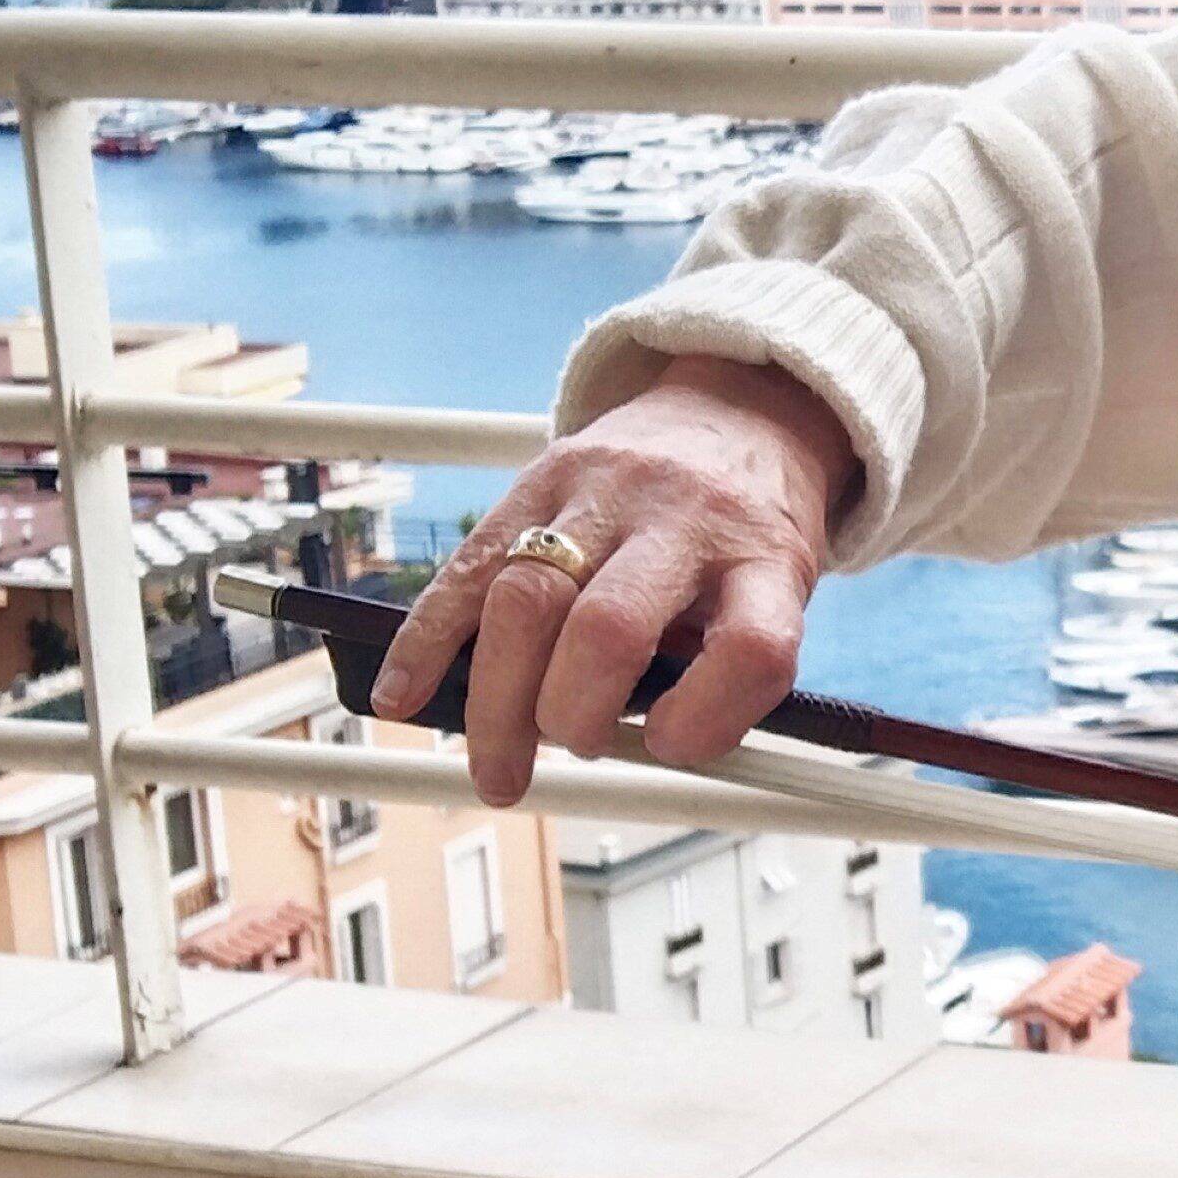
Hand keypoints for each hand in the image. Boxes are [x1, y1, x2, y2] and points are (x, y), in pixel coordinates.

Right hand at [370, 356, 857, 809]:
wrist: (739, 412)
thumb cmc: (749, 529)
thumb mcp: (774, 592)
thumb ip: (723, 669)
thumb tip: (642, 755)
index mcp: (762, 556)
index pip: (752, 645)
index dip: (709, 717)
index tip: (673, 746)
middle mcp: (686, 518)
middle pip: (609, 627)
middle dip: (567, 716)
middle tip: (558, 760)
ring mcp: (609, 492)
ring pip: (526, 597)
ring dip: (495, 700)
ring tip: (496, 765)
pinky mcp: (543, 476)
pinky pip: (471, 564)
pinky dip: (429, 638)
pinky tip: (403, 693)